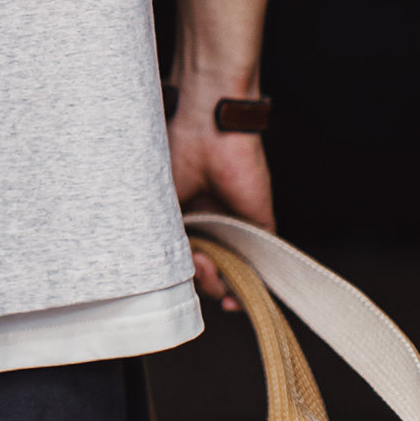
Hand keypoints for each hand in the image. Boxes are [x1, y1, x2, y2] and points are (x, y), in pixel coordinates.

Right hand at [167, 87, 274, 312]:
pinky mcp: (260, 225)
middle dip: (200, 279)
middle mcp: (210, 221)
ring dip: (219, 284)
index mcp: (184, 214)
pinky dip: (250, 282)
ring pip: (231, 270)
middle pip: (208, 268)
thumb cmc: (178, 150)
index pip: (184, 254)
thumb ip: (166, 229)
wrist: (209, 127)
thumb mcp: (162, 197)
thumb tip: (159, 265)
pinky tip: (235, 292)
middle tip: (193, 266)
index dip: (180, 273)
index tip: (173, 280)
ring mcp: (236, 225)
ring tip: (206, 267)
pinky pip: (260, 263)